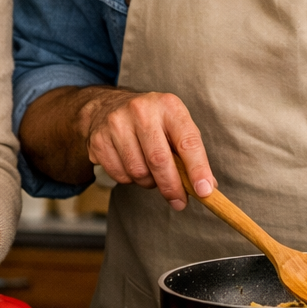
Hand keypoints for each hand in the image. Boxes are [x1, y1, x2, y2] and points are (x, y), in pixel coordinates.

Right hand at [78, 89, 214, 209]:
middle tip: (180, 202)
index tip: (204, 192)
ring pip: (138, 172)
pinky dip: (130, 180)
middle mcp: (142, 111)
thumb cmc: (151, 121)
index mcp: (168, 106)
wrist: (109, 107)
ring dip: (149, 182)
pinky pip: (120, 176)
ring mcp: (117, 124)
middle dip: (172, 187)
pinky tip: (132, 166)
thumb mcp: (175, 125)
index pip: (187, 142)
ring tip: (152, 172)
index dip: (198, 169)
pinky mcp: (99, 140)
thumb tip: (207, 186)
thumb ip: (191, 153)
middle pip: (159, 160)